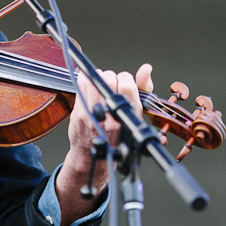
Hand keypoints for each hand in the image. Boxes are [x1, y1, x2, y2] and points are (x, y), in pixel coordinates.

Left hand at [54, 63, 154, 225]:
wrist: (94, 157)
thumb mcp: (135, 114)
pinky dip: (84, 82)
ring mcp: (93, 115)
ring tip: (99, 86)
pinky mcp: (79, 114)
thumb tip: (146, 68)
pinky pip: (80, 86)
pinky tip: (87, 88)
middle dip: (110, 78)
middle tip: (109, 85)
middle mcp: (112, 116)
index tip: (122, 83)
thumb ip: (142, 88)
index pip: (127, 84)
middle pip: (109, 78)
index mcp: (129, 116)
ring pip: (93, 80)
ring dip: (97, 78)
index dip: (124, 78)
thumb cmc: (117, 135)